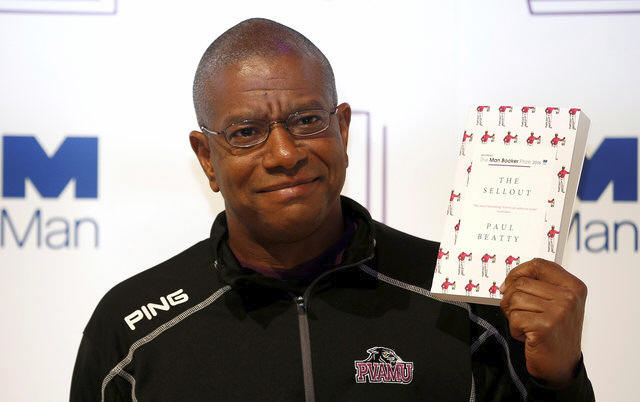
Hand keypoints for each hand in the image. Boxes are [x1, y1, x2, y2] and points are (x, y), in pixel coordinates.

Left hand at [500, 258, 586, 385]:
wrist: (562, 367)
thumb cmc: (555, 333)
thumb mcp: (556, 304)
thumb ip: (539, 286)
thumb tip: (509, 281)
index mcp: (573, 286)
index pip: (538, 264)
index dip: (517, 272)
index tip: (508, 284)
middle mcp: (570, 297)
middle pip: (521, 282)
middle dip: (511, 299)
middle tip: (519, 315)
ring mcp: (559, 311)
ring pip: (515, 299)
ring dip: (513, 315)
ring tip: (528, 326)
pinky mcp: (546, 326)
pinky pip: (514, 318)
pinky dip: (515, 329)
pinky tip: (529, 337)